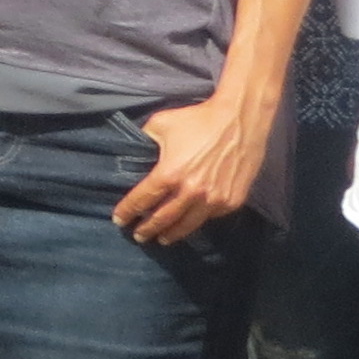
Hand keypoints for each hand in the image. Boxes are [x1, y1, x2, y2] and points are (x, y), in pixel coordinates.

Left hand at [110, 94, 271, 244]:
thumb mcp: (161, 124)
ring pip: (188, 225)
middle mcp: (191, 192)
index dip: (128, 211)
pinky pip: (210, 217)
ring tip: (163, 239)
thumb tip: (136, 151)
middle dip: (147, 229)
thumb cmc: (198, 119)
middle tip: (139, 236)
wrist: (239, 119)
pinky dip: (198, 221)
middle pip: (163, 219)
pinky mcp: (232, 201)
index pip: (142, 200)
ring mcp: (214, 199)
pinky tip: (190, 222)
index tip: (119, 220)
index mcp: (170, 174)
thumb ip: (145, 140)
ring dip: (172, 234)